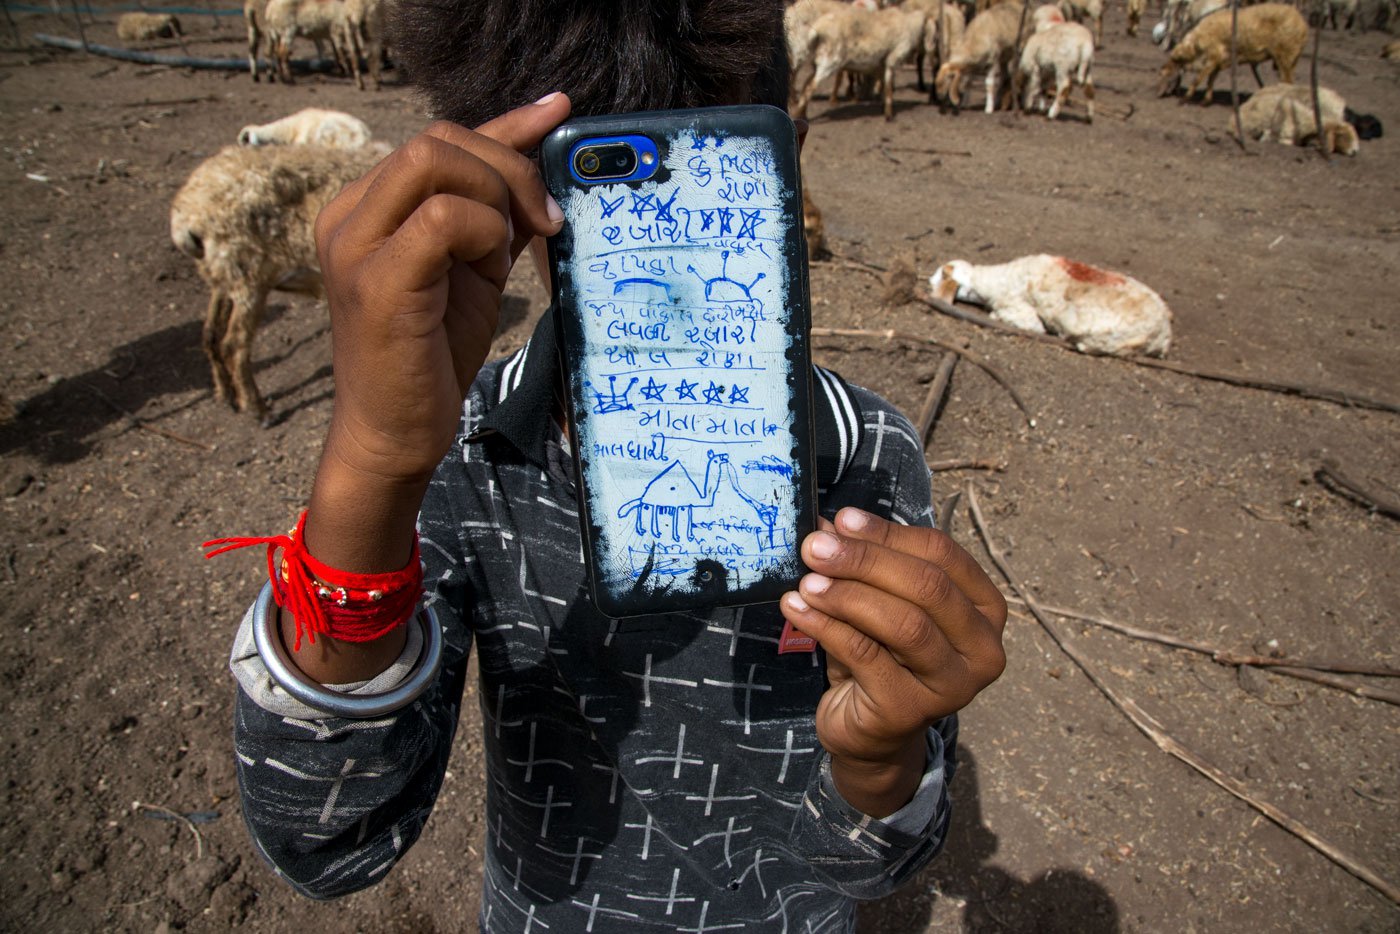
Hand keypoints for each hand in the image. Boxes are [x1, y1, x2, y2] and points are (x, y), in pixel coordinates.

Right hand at [313, 93, 570, 487]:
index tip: (558, 112)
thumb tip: (541, 161)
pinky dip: (483, 234)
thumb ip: (494, 213)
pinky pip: (443, 218)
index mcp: (366, 207)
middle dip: (508, 168)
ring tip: (504, 254)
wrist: (396, 431)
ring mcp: (354, 245)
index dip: (504, 123)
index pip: (437, 139)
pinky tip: (490, 268)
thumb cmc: (433, 353)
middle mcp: (347, 216)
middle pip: (437, 139)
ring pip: (435, 162)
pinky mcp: (375, 282)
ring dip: (494, 199)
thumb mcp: (474, 266)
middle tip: (544, 220)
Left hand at [780, 507, 1006, 813]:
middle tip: (815, 547)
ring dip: (847, 595)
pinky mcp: (911, 710)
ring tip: (806, 581)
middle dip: (865, 561)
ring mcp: (953, 685)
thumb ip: (865, 564)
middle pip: (926, 587)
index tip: (841, 520)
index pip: (941, 555)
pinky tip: (797, 608)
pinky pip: (866, 656)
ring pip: (903, 624)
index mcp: (985, 608)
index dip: (888, 534)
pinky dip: (827, 626)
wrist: (871, 731)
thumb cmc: (883, 655)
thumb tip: (828, 525)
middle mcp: (982, 648)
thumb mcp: (881, 602)